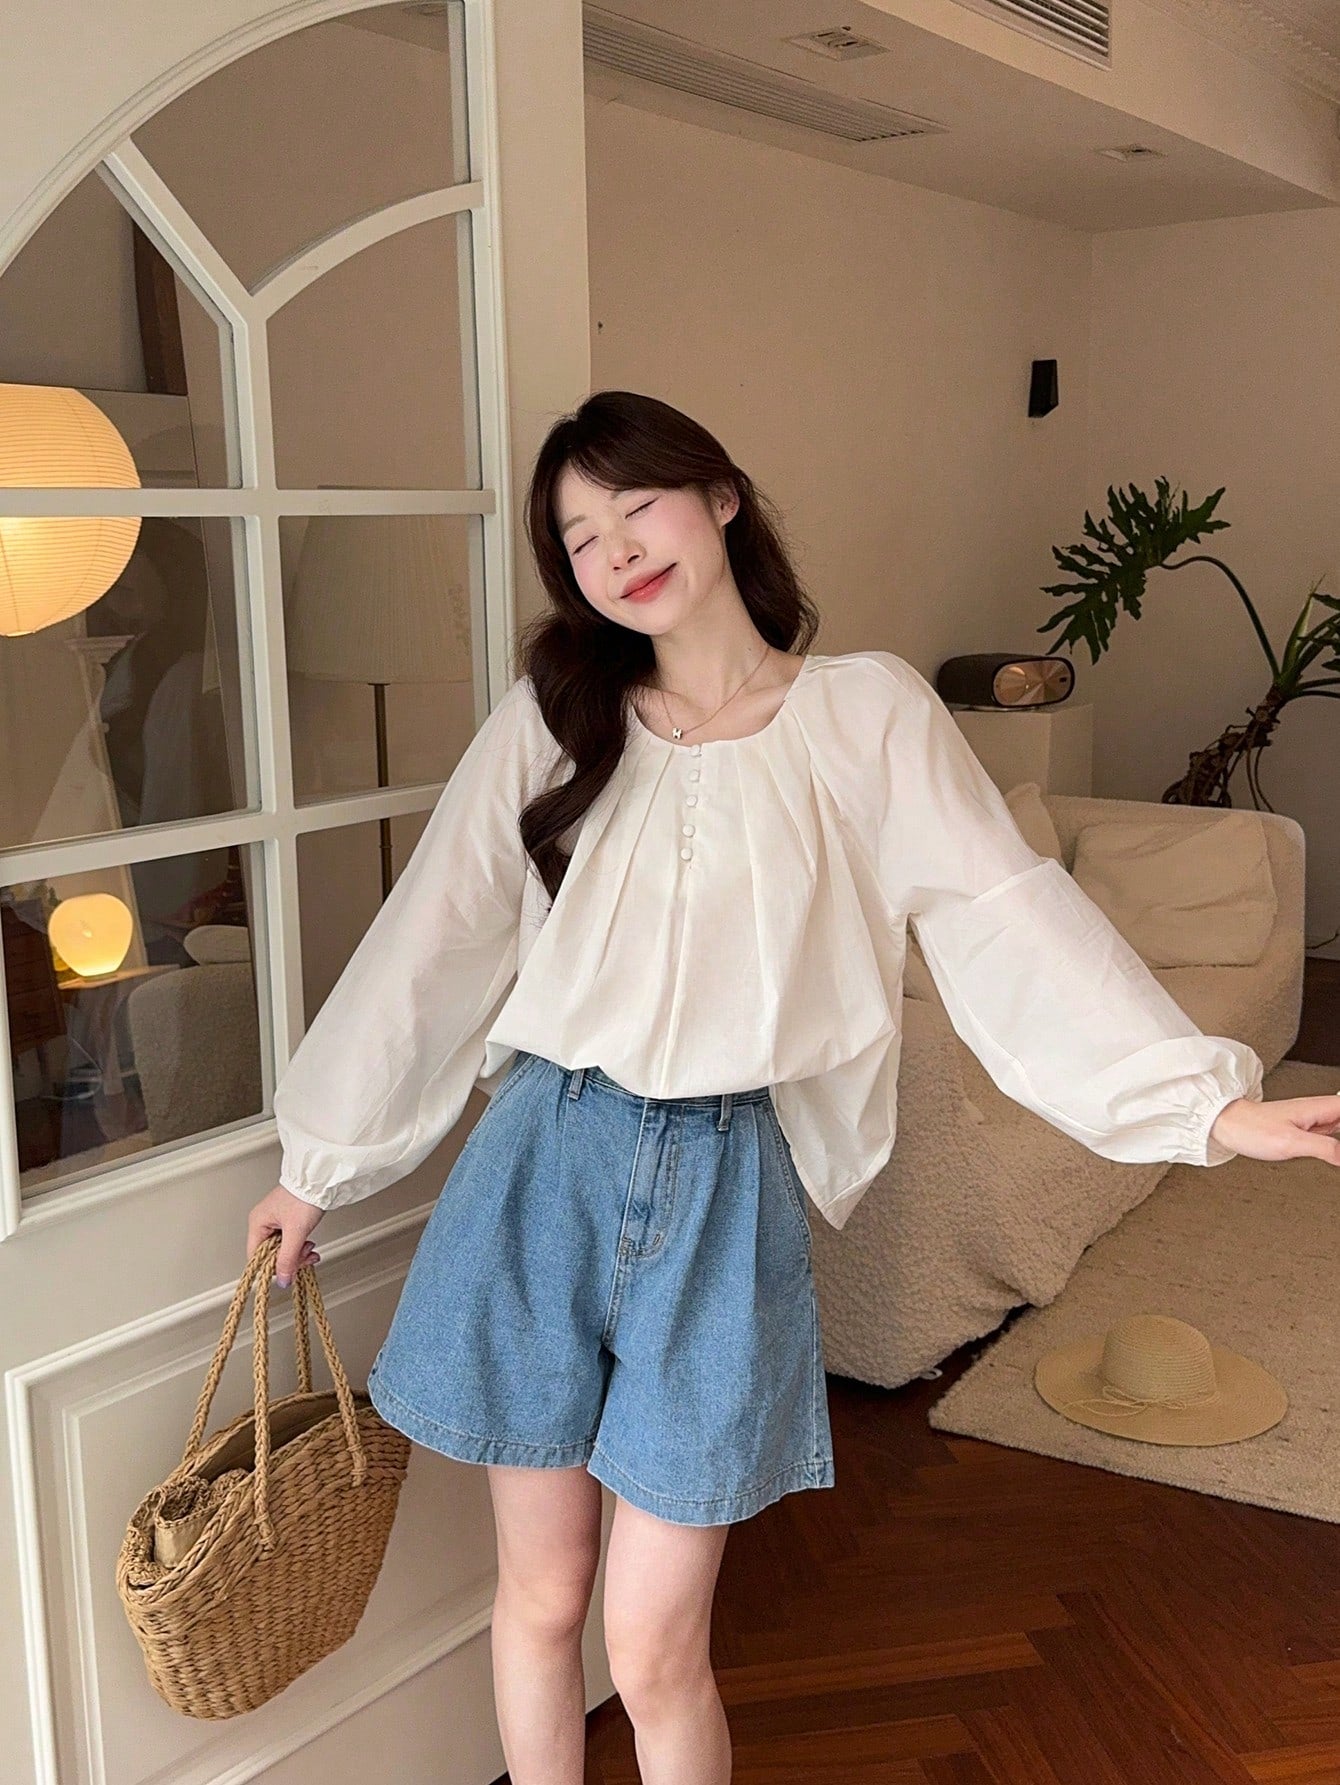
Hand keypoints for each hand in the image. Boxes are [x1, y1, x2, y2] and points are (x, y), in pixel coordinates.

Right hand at [246, 1184, 325, 1287]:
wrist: (321, 1180)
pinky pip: (291, 1242)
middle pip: (271, 1254)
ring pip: (283, 1249)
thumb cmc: (305, 1196)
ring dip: (298, 1253)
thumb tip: (282, 1280)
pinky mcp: (289, 1221)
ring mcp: (276, 1221)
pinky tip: (310, 1246)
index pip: (255, 1257)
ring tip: (310, 1249)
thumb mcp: (296, 1231)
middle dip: (290, 1259)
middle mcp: (264, 1222)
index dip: (271, 1268)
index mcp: (258, 1223)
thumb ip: (288, 1258)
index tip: (287, 1271)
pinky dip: (301, 1246)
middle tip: (305, 1256)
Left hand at [1210, 1092, 1339, 1164]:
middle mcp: (1317, 1110)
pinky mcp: (1303, 1129)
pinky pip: (1330, 1133)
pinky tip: (1335, 1152)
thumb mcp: (1291, 1143)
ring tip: (1336, 1154)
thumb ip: (1324, 1148)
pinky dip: (1337, 1142)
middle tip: (1338, 1154)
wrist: (1227, 1124)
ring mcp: (1311, 1119)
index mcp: (1318, 1108)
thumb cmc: (1252, 1129)